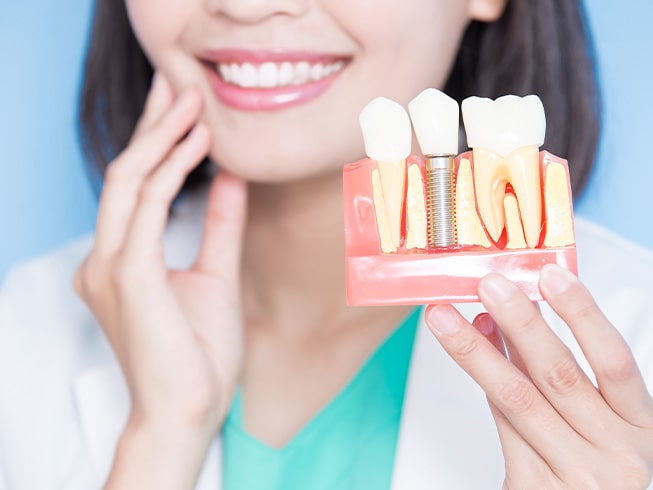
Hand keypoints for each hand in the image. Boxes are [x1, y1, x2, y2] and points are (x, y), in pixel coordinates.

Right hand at [74, 73, 246, 487]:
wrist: (190, 410)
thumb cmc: (199, 353)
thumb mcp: (216, 274)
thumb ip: (219, 224)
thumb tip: (230, 178)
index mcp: (121, 261)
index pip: (134, 186)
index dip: (156, 142)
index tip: (182, 108)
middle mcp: (105, 258)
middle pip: (125, 172)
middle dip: (153, 124)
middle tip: (179, 84)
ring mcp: (111, 265)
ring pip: (129, 179)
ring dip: (162, 136)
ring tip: (193, 101)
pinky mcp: (128, 274)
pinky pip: (146, 205)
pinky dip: (171, 168)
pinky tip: (199, 143)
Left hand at [426, 264, 652, 488]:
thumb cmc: (592, 462)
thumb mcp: (596, 416)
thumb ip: (556, 367)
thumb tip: (509, 314)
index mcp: (640, 426)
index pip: (614, 361)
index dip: (583, 314)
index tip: (551, 274)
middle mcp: (616, 452)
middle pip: (559, 375)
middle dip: (519, 322)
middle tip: (488, 285)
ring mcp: (576, 475)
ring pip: (517, 398)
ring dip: (476, 350)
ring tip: (445, 317)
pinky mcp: (535, 488)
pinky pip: (502, 425)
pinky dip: (482, 383)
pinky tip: (465, 351)